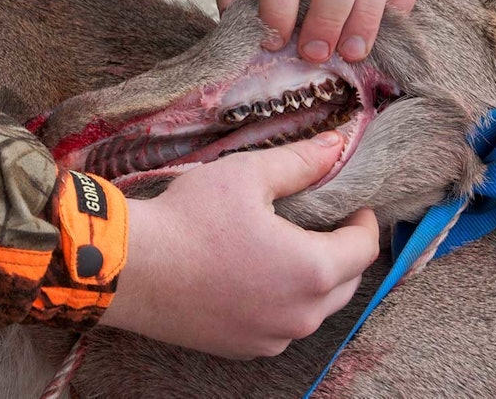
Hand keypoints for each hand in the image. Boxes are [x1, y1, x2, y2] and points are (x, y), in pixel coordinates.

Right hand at [98, 132, 378, 358]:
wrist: (131, 269)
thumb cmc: (189, 219)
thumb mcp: (247, 175)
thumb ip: (299, 162)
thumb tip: (335, 146)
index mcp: (313, 270)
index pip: (364, 249)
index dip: (363, 222)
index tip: (352, 205)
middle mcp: (301, 314)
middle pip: (346, 283)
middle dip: (342, 251)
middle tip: (322, 223)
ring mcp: (272, 337)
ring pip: (314, 308)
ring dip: (313, 280)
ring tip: (286, 248)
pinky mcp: (244, 348)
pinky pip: (281, 325)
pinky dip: (282, 302)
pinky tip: (255, 276)